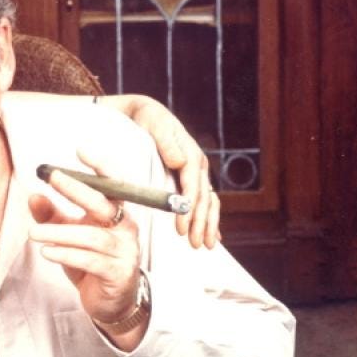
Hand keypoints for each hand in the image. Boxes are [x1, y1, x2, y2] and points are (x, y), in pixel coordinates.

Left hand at [28, 152, 144, 348]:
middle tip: (51, 177)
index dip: (100, 167)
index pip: (113, 185)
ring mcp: (125, 252)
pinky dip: (67, 254)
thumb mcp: (69, 233)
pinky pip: (91, 261)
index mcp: (116, 213)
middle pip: (103, 204)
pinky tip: (47, 252)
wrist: (110, 302)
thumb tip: (33, 194)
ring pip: (93, 236)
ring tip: (34, 233)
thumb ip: (52, 215)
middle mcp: (125, 229)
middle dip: (77, 189)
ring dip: (60, 232)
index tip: (80, 150)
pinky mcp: (118, 274)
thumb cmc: (91, 260)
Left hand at [98, 93, 219, 247]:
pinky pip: (204, 200)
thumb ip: (166, 141)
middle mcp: (197, 165)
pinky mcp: (191, 177)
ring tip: (204, 244)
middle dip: (200, 223)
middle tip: (194, 244)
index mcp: (191, 154)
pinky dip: (210, 218)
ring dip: (208, 224)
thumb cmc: (147, 117)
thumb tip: (180, 162)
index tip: (181, 227)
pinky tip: (212, 235)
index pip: (193, 186)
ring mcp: (196, 173)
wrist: (144, 112)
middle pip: (203, 198)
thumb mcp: (154, 122)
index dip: (188, 208)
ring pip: (208, 202)